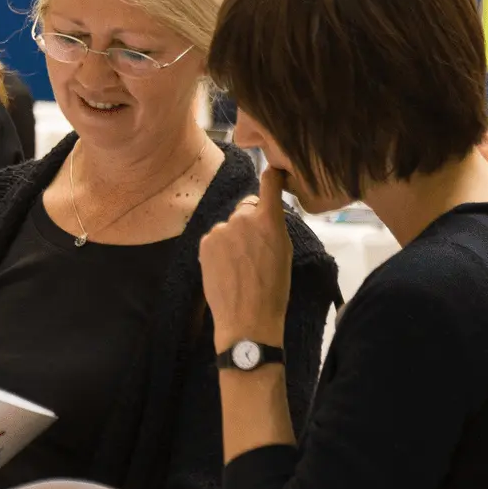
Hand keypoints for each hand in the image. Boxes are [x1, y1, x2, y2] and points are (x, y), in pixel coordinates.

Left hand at [199, 166, 292, 351]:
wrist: (247, 318)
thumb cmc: (274, 289)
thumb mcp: (283, 252)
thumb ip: (271, 226)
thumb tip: (262, 213)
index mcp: (269, 221)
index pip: (269, 184)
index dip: (272, 176)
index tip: (275, 170)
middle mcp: (242, 218)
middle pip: (246, 209)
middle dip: (251, 221)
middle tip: (256, 248)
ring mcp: (220, 230)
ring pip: (230, 225)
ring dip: (234, 237)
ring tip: (241, 264)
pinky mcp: (204, 242)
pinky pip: (216, 238)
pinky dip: (220, 247)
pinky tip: (227, 268)